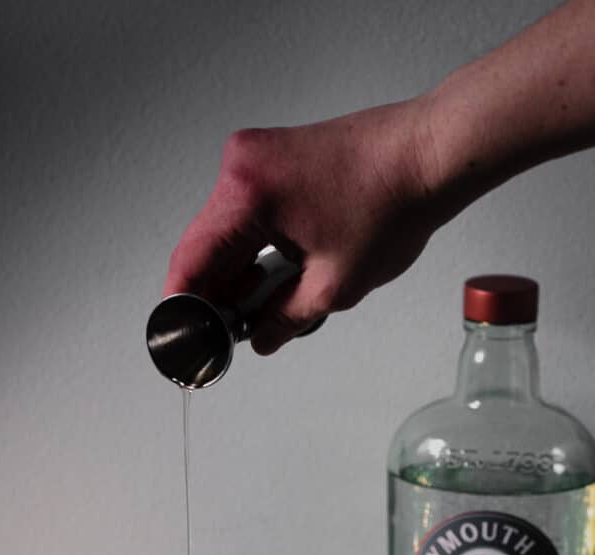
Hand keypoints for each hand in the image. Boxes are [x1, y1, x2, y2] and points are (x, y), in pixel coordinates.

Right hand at [164, 99, 439, 354]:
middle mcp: (242, 166)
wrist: (431, 153)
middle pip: (204, 246)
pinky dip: (254, 246)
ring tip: (267, 303)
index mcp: (247, 194)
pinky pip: (245, 212)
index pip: (192, 261)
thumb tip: (259, 338)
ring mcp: (255, 156)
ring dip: (237, 271)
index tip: (186, 338)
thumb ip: (284, 319)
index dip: (185, 307)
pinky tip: (276, 272)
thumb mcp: (334, 286)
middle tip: (234, 331)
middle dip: (216, 292)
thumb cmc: (395, 203)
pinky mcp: (273, 156)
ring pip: (225, 231)